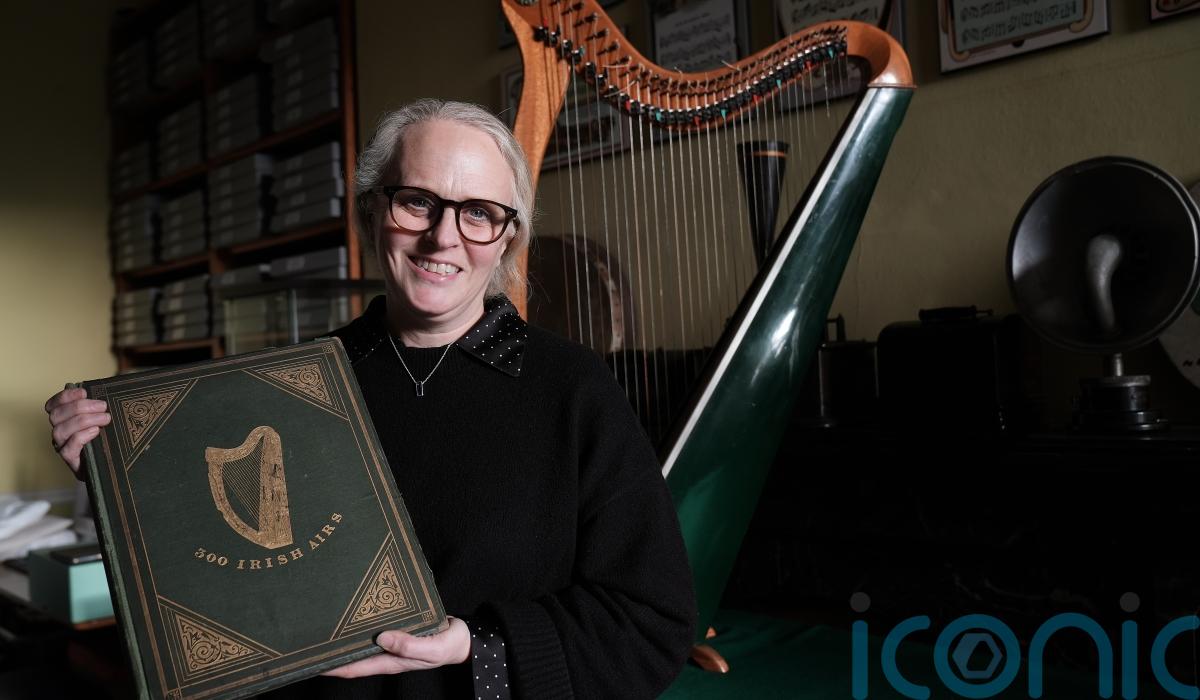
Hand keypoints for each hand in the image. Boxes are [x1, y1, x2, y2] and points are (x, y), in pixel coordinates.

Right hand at [44, 387, 110, 475]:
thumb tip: (100, 390)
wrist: (107, 467)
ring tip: (105, 419)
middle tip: (103, 406)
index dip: (66, 396)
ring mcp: (62, 446)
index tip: (84, 392)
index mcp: (63, 419)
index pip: (53, 404)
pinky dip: (82, 436)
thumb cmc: (103, 440)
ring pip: (61, 430)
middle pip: (57, 415)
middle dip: (80, 406)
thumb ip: (96, 407)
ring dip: (84, 420)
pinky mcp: (70, 460)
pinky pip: (68, 447)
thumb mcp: (100, 420)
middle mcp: (59, 432)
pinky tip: (96, 431)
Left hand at [323, 617, 470, 677]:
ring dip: (345, 633)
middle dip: (332, 648)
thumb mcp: (433, 648)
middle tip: (309, 635)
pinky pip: (375, 625)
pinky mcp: (398, 627)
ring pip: (361, 638)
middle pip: (352, 653)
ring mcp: (391, 640)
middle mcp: (386, 652)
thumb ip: (410, 646)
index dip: (332, 666)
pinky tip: (354, 607)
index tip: (310, 659)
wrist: (464, 638)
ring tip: (325, 619)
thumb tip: (382, 638)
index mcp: (391, 661)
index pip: (354, 667)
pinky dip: (363, 620)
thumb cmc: (449, 645)